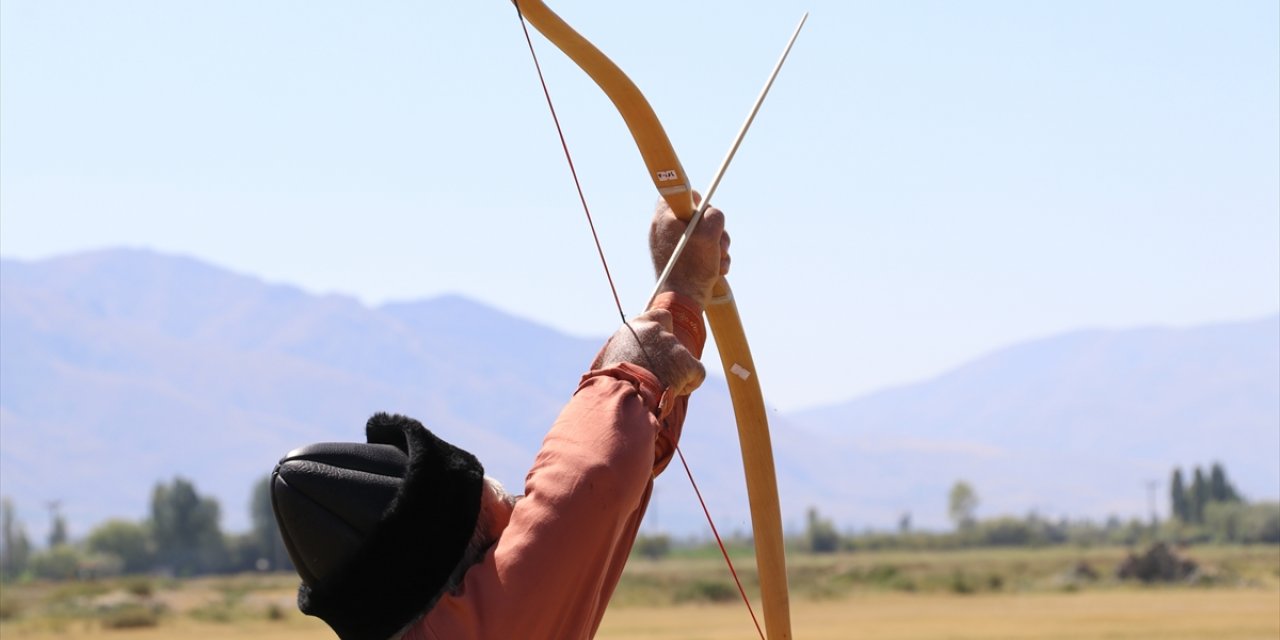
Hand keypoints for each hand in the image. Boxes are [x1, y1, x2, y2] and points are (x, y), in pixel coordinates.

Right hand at [592, 309, 705, 395]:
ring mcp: (673, 346)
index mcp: (636, 326)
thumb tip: (629, 357)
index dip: (664, 331)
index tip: (660, 346)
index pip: (661, 317)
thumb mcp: (612, 357)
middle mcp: (656, 330)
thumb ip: (627, 349)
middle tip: (654, 376)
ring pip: (682, 360)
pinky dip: (690, 383)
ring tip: (658, 388)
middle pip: (671, 343)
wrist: (621, 394)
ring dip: (674, 373)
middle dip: (667, 359)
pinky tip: (674, 392)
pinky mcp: (687, 363)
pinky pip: (697, 373)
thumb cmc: (612, 382)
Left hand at [649, 194, 730, 308]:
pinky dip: (711, 258)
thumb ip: (714, 215)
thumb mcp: (709, 234)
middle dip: (715, 230)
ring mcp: (671, 246)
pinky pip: (698, 250)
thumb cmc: (693, 267)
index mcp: (664, 218)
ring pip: (702, 235)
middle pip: (697, 216)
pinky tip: (717, 269)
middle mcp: (664, 230)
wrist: (683, 301)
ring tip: (720, 261)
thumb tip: (712, 214)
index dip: (698, 200)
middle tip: (720, 243)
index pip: (680, 194)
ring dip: (718, 246)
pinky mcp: (678, 260)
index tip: (705, 214)